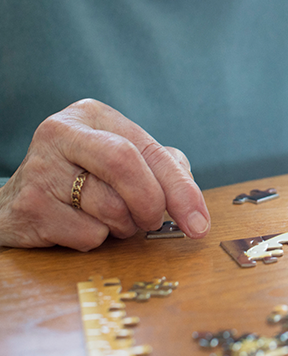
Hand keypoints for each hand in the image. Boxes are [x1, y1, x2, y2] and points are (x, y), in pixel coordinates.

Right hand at [0, 99, 209, 250]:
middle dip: (151, 203)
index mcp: (92, 115)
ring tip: (110, 217)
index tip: (200, 222)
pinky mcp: (29, 207)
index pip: (147, 150)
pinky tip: (80, 225)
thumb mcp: (124, 160)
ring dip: (124, 225)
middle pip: (126, 167)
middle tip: (153, 221)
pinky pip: (88, 234)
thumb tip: (194, 205)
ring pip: (110, 208)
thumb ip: (163, 168)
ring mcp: (40, 169)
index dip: (180, 188)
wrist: (19, 203)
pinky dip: (97, 239)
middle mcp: (61, 134)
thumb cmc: (84, 179)